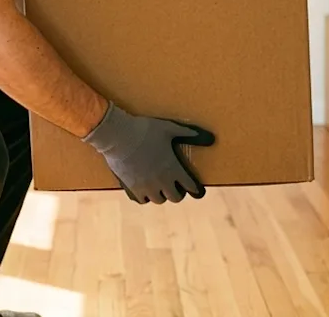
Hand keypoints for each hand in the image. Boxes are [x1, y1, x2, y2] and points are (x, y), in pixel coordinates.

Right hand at [82, 101, 215, 203]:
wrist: (118, 135)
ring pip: (159, 200)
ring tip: (159, 186)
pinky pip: (143, 200)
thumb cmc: (145, 130)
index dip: (195, 188)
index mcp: (173, 168)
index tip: (197, 189)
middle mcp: (162, 181)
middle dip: (177, 192)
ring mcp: (147, 186)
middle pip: (175, 197)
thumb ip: (188, 133)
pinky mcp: (132, 188)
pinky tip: (145, 189)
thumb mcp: (169, 128)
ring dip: (161, 194)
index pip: (190, 186)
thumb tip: (210, 137)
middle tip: (175, 186)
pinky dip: (146, 196)